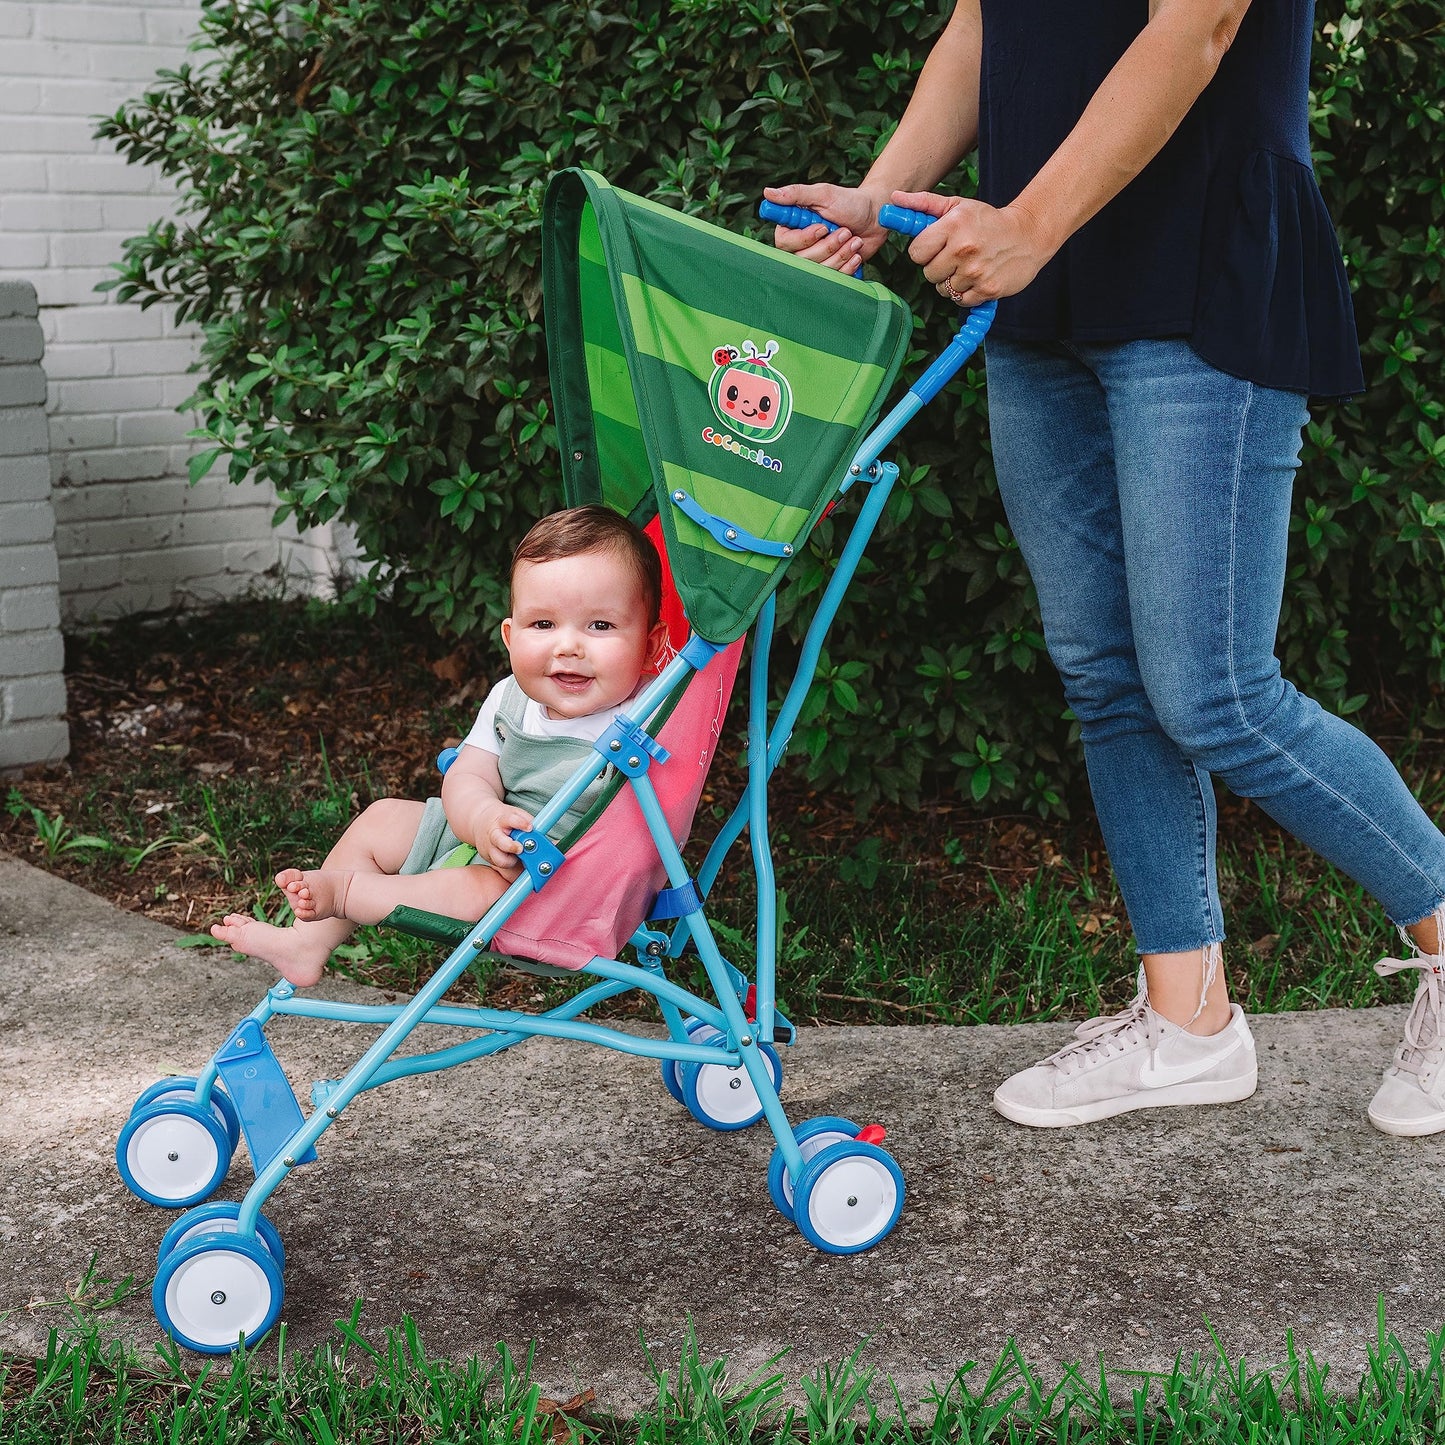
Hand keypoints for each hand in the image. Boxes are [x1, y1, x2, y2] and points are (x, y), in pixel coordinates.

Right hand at [472, 801, 533, 871]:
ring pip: (500, 860)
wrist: (479, 822)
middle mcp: (494, 835)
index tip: (530, 827)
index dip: (520, 823)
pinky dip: (512, 873)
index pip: (510, 819)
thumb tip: (552, 842)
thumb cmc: (503, 820)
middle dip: (511, 846)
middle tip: (521, 849)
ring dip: (512, 862)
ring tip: (521, 861)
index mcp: (502, 820)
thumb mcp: (515, 814)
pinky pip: (503, 870)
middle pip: (500, 842)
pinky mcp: (490, 860)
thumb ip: (530, 825)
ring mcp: (490, 849)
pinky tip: (520, 872)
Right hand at [762, 182, 889, 271]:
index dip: (804, 239)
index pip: (784, 243)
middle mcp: (801, 246)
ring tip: (853, 238)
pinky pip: (835, 278)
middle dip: (828, 246)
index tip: (822, 228)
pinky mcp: (832, 271)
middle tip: (845, 231)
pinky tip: (856, 252)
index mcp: (794, 226)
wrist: (875, 217)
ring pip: (820, 270)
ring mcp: (817, 261)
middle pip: (803, 260)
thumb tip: (767, 193)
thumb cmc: (850, 202)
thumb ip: (796, 194)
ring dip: (841, 254)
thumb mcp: (823, 194)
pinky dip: (848, 265)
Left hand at [890, 190, 1051, 305]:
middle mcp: (964, 249)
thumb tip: (894, 198)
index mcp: (953, 226)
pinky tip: (977, 278)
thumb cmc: (987, 220)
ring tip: (970, 266)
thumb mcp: (958, 206)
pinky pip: (960, 300)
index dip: (925, 251)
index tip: (937, 246)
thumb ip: (924, 204)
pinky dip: (965, 293)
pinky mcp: (987, 290)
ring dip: (952, 281)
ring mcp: (976, 272)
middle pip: (928, 273)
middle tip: (956, 256)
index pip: (916, 252)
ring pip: (943, 289)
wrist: (1028, 235)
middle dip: (938, 267)